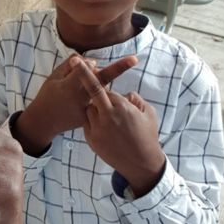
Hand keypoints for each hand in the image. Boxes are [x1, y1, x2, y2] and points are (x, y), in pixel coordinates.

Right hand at [13, 53, 137, 154]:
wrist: (44, 121)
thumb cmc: (47, 95)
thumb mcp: (53, 77)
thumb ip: (69, 66)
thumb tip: (91, 61)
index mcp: (70, 85)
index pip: (85, 69)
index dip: (88, 63)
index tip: (96, 58)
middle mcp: (81, 96)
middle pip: (102, 78)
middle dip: (119, 68)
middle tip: (134, 59)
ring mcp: (86, 108)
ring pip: (102, 90)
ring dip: (102, 83)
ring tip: (97, 88)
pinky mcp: (90, 117)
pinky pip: (100, 103)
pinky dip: (100, 97)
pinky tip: (91, 98)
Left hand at [70, 58, 165, 196]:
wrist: (140, 163)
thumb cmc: (147, 136)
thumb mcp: (148, 114)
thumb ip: (135, 100)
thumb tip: (125, 94)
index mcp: (121, 107)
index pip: (108, 89)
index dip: (107, 85)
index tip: (98, 69)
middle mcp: (107, 115)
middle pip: (92, 90)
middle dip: (84, 73)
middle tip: (75, 60)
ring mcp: (97, 128)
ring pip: (88, 109)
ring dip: (93, 108)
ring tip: (107, 118)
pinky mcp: (91, 139)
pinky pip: (88, 124)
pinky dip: (92, 122)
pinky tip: (105, 130)